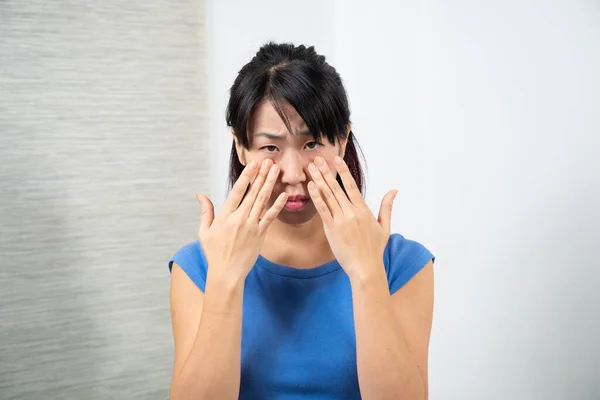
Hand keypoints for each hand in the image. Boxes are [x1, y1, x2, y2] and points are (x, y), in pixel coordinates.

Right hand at [196, 159, 286, 283]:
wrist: (227, 272)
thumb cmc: (214, 253)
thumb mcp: (204, 232)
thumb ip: (206, 212)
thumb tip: (201, 195)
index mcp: (225, 216)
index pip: (237, 191)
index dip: (246, 177)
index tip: (253, 165)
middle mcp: (239, 218)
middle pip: (252, 192)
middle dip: (261, 175)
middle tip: (269, 161)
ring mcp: (251, 226)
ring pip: (262, 201)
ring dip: (270, 184)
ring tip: (276, 171)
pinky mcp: (260, 234)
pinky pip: (270, 217)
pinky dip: (277, 206)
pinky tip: (284, 195)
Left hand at [307, 156, 397, 279]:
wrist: (365, 267)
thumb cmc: (374, 249)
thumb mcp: (384, 226)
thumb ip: (386, 207)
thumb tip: (394, 190)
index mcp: (363, 210)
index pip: (352, 186)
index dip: (343, 171)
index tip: (336, 159)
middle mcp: (351, 212)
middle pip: (336, 187)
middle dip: (326, 172)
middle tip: (317, 158)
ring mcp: (341, 220)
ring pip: (328, 196)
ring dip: (318, 180)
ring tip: (311, 168)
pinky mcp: (331, 229)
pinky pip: (323, 210)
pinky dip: (316, 197)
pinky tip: (310, 186)